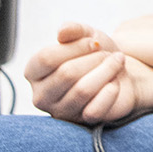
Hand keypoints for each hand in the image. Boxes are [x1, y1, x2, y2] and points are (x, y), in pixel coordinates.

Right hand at [24, 23, 150, 123]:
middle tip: (108, 54)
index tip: (94, 42)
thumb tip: (62, 32)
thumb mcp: (85, 35)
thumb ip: (72, 30)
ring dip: (106, 71)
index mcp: (34, 72)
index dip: (75, 46)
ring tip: (116, 62)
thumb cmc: (94, 55)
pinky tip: (115, 82)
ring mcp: (60, 111)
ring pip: (83, 90)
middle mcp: (41, 96)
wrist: (118, 74)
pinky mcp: (82, 121)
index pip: (46, 58)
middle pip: (66, 74)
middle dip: (94, 59)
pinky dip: (111, 90)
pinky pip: (96, 108)